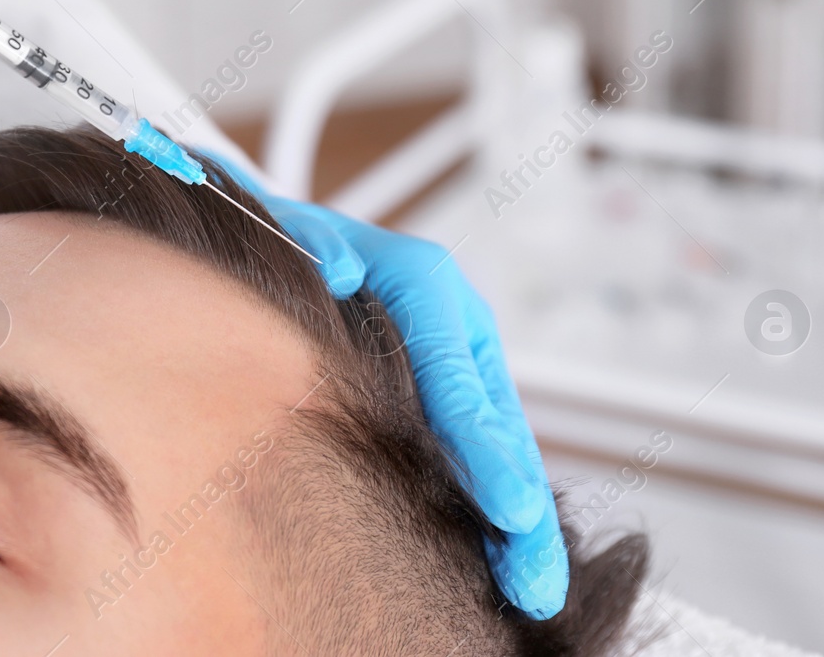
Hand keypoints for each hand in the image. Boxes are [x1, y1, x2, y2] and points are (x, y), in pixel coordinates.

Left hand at [212, 160, 568, 617]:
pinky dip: (491, 504)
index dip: (487, 451)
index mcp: (425, 283)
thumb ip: (316, 251)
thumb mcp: (294, 233)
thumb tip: (339, 268)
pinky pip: (474, 451)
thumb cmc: (287, 244)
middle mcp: (454, 323)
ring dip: (517, 521)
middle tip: (536, 582)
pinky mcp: (443, 392)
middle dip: (523, 509)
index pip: (459, 381)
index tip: (512, 510)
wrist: (286, 239)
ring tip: (532, 589)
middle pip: (496, 425)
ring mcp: (454, 360)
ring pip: (497, 446)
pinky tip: (496, 562)